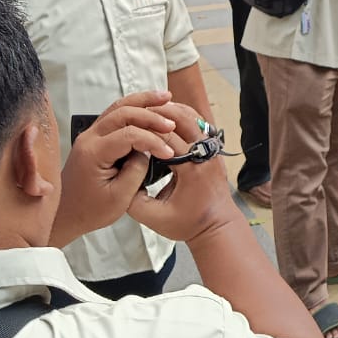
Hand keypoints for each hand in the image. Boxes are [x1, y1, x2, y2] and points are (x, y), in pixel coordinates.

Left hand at [50, 90, 181, 246]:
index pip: (129, 134)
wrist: (65, 216)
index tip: (168, 153)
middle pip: (123, 112)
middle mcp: (88, 138)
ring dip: (143, 101)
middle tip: (172, 122)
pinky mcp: (93, 137)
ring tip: (165, 97)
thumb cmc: (89, 211)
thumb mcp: (119, 198)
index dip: (153, 140)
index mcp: (93, 153)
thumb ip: (137, 170)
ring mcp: (89, 135)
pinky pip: (114, 115)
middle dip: (151, 114)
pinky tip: (148, 107)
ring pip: (118, 107)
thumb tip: (147, 151)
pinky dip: (134, 108)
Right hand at [126, 100, 239, 244]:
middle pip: (183, 119)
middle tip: (137, 110)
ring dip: (172, 110)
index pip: (167, 139)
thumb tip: (119, 178)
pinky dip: (183, 116)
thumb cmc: (188, 224)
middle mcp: (204, 154)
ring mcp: (212, 149)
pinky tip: (166, 118)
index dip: (147, 129)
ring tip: (150, 110)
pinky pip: (199, 123)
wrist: (217, 227)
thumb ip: (134, 200)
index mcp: (191, 170)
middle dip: (159, 112)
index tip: (129, 125)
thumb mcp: (154, 218)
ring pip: (193, 117)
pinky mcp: (213, 148)